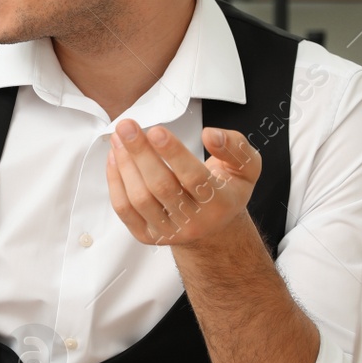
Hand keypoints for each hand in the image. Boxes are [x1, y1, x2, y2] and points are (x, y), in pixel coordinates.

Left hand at [106, 119, 259, 246]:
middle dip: (140, 153)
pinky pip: (125, 210)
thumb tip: (211, 135)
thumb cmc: (226, 191)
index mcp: (220, 203)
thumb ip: (235, 146)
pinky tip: (115, 158)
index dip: (173, 153)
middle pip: (161, 186)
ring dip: (125, 165)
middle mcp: (194, 221)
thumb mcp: (246, 167)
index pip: (194, 177)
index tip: (156, 130)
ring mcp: (168, 231)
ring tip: (119, 138)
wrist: (213, 229)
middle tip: (127, 126)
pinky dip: (115, 182)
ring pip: (139, 199)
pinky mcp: (147, 236)